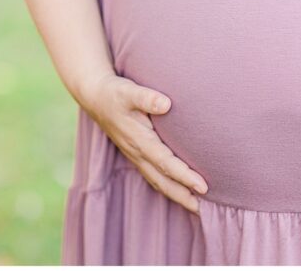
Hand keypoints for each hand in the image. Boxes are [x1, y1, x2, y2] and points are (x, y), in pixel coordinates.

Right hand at [79, 72, 208, 214]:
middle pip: (163, 181)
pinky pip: (153, 175)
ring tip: (196, 207)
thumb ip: (147, 98)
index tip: (204, 186)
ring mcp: (136, 155)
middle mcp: (138, 153)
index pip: (166, 163)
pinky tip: (178, 190)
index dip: (185, 176)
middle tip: (204, 209)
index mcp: (139, 140)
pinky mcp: (136, 154)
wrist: (95, 97)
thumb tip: (166, 104)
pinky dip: (167, 186)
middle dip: (183, 196)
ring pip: (158, 181)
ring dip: (176, 195)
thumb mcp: (129, 91)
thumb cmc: (115, 93)